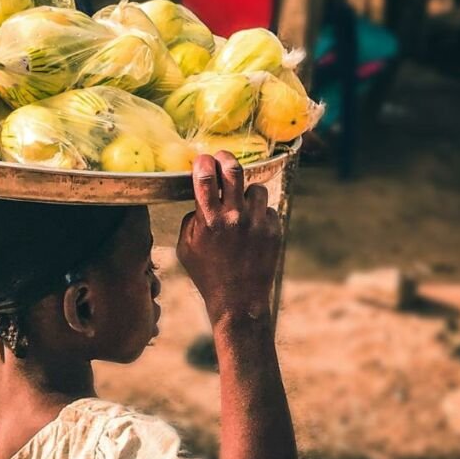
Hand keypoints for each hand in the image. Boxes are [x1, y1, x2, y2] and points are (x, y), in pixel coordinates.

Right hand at [177, 152, 281, 322]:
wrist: (238, 301)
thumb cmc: (207, 274)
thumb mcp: (185, 248)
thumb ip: (192, 219)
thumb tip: (201, 200)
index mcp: (209, 220)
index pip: (206, 177)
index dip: (204, 162)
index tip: (203, 159)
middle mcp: (235, 217)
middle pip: (234, 170)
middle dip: (226, 158)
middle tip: (222, 158)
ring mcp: (257, 223)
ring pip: (255, 188)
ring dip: (246, 193)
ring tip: (241, 207)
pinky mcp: (274, 230)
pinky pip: (267, 209)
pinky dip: (259, 214)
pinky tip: (251, 230)